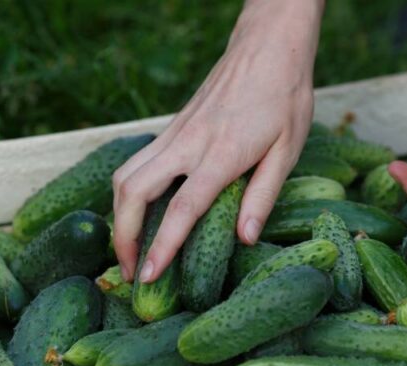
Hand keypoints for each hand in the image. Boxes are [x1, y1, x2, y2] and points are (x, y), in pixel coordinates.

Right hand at [112, 0, 322, 281]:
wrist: (267, 47)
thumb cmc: (285, 99)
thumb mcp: (288, 150)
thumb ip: (263, 195)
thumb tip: (245, 238)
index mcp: (221, 154)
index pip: (180, 209)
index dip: (161, 246)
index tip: (147, 277)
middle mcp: (187, 144)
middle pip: (133, 193)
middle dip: (122, 237)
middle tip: (132, 273)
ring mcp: (174, 134)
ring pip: (125, 176)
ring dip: (118, 216)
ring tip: (130, 250)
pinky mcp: (170, 130)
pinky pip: (135, 165)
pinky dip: (127, 195)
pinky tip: (138, 215)